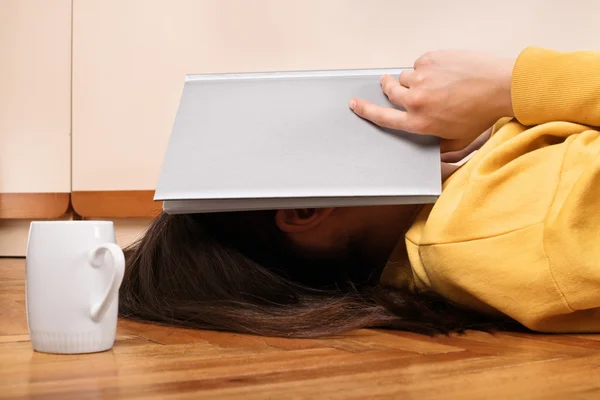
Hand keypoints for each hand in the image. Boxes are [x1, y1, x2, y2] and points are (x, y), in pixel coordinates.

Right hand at [349, 50, 514, 151]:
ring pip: (405, 75)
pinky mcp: (431, 59)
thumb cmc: (482, 114)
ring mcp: (422, 77)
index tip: (354, 103)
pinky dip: (428, 67)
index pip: (382, 117)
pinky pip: (420, 62)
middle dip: (388, 87)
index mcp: (419, 122)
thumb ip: (440, 149)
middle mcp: (416, 100)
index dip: (365, 110)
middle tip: (391, 84)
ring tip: (433, 82)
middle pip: (389, 90)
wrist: (501, 85)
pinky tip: (445, 72)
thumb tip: (434, 155)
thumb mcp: (459, 141)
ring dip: (413, 79)